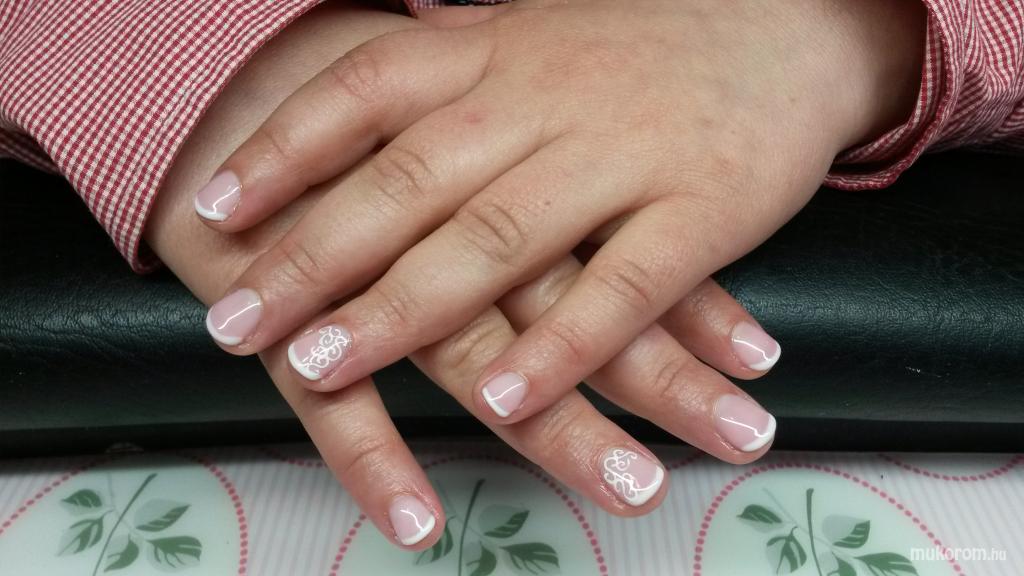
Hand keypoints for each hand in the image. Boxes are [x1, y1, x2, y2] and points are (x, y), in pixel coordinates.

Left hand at [197, 0, 921, 421]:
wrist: (796, 21)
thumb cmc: (646, 43)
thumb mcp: (536, 36)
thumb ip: (452, 79)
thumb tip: (344, 125)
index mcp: (499, 51)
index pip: (366, 88)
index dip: (283, 148)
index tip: (213, 207)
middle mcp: (547, 98)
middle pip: (408, 181)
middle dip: (312, 258)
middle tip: (237, 322)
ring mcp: (625, 152)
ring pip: (496, 237)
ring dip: (401, 310)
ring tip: (320, 368)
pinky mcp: (703, 208)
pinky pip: (623, 286)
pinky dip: (562, 347)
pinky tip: (507, 400)